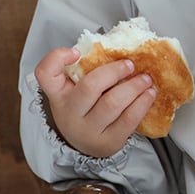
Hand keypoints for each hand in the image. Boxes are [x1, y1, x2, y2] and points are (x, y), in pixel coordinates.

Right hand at [33, 47, 155, 157]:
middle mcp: (70, 113)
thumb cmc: (83, 109)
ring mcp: (89, 130)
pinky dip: (142, 103)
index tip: (77, 52)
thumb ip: (84, 69)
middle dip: (114, 71)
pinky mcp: (109, 142)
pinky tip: (149, 94)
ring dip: (134, 87)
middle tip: (130, 64)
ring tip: (146, 78)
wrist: (86, 145)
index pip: (45, 73)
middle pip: (90, 87)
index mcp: (59, 94)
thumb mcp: (74, 90)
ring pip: (112, 104)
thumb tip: (117, 48)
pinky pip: (128, 120)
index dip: (58, 57)